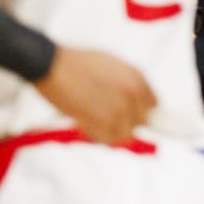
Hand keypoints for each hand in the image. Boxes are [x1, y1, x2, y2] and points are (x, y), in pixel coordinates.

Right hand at [35, 47, 156, 144]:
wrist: (51, 65)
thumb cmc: (76, 63)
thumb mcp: (111, 64)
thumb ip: (127, 81)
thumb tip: (137, 99)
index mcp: (136, 78)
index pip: (152, 105)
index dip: (139, 111)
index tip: (130, 114)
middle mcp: (132, 94)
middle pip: (140, 122)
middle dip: (124, 121)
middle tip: (105, 116)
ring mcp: (119, 109)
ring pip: (126, 134)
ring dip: (110, 131)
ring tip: (93, 120)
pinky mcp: (103, 122)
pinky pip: (109, 140)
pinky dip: (98, 136)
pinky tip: (85, 125)